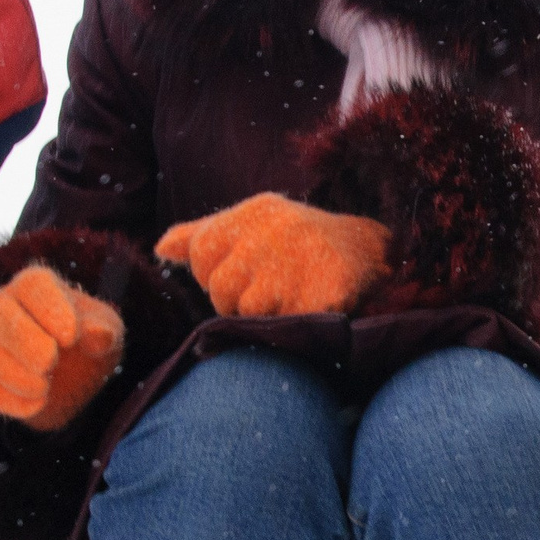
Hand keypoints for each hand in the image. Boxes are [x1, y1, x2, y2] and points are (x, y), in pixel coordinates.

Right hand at [0, 264, 124, 429]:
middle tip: (51, 362)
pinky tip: (35, 404)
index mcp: (35, 286)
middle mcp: (1, 307)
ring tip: (45, 388)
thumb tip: (98, 334)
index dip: (51, 309)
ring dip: (15, 374)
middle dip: (25, 340)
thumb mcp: (107, 334)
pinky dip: (5, 400)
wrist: (69, 383)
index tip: (72, 337)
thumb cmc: (86, 345)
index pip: (34, 285)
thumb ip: (104, 332)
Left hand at [155, 192, 390, 317]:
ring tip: (294, 300)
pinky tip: (309, 311)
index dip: (218, 275)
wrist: (377, 257)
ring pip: (250, 312)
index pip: (202, 254)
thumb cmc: (304, 246)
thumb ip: (204, 237)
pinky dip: (294, 327)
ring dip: (268, 317)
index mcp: (255, 212)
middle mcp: (273, 230)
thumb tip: (161, 248)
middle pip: (220, 290)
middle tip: (275, 292)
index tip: (249, 275)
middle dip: (240, 302)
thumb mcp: (255, 228)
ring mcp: (299, 261)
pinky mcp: (323, 295)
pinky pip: (283, 328)